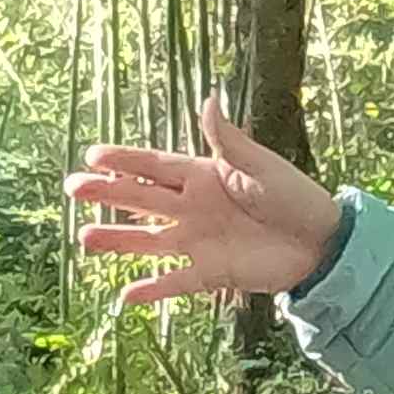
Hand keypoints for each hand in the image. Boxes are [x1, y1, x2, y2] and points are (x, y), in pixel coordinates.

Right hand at [62, 103, 348, 304]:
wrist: (321, 243)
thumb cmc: (293, 196)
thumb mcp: (258, 164)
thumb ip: (226, 139)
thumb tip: (209, 98)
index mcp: (203, 176)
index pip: (154, 166)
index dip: (124, 161)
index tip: (92, 155)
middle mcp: (193, 207)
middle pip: (141, 200)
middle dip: (107, 193)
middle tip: (72, 188)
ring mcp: (198, 241)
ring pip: (148, 240)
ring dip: (118, 238)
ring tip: (84, 237)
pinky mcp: (210, 273)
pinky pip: (174, 281)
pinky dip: (151, 289)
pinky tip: (125, 295)